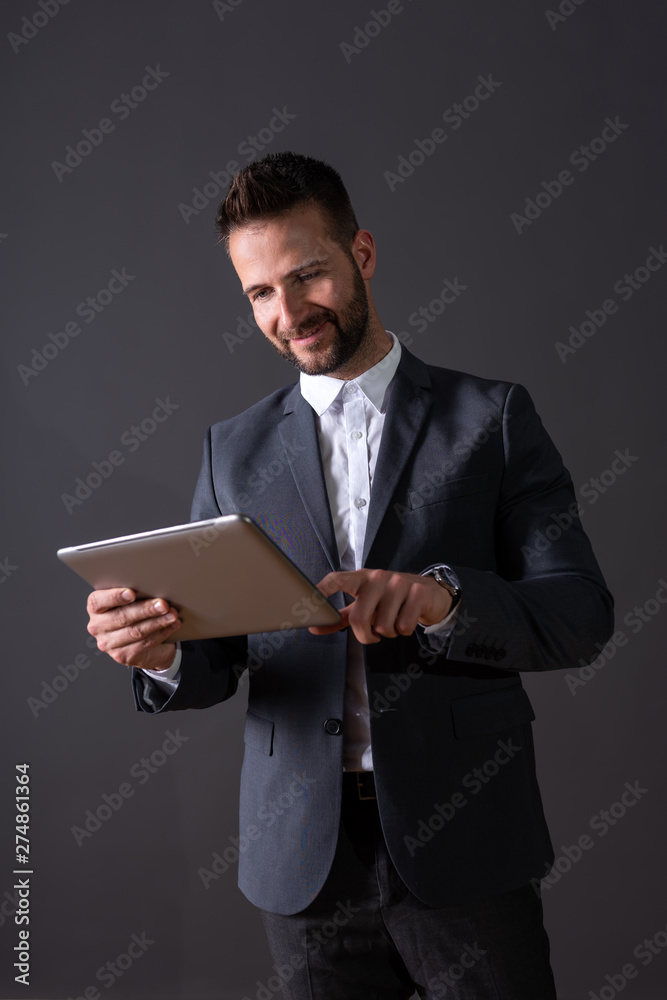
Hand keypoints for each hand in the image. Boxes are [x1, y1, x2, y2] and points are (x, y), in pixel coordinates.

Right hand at [86, 588, 181, 669]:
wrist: (140, 641)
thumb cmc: (135, 612)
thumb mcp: (131, 600)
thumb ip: (134, 593)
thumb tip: (153, 585)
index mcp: (95, 608)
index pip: (99, 601)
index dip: (115, 596)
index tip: (131, 593)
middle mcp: (98, 627)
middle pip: (122, 617)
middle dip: (145, 609)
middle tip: (163, 604)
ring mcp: (109, 644)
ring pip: (135, 632)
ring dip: (157, 622)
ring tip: (172, 614)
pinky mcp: (123, 656)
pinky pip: (145, 644)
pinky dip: (162, 633)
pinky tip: (173, 625)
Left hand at [309, 569, 451, 644]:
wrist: (427, 593)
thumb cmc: (390, 599)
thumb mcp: (365, 604)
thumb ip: (339, 617)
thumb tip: (314, 628)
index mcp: (360, 579)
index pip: (336, 580)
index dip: (321, 591)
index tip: (307, 603)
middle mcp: (378, 577)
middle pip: (359, 618)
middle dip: (365, 636)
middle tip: (373, 635)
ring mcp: (398, 583)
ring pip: (383, 626)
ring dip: (387, 633)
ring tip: (393, 622)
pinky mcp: (417, 592)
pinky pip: (404, 626)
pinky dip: (404, 631)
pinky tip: (406, 620)